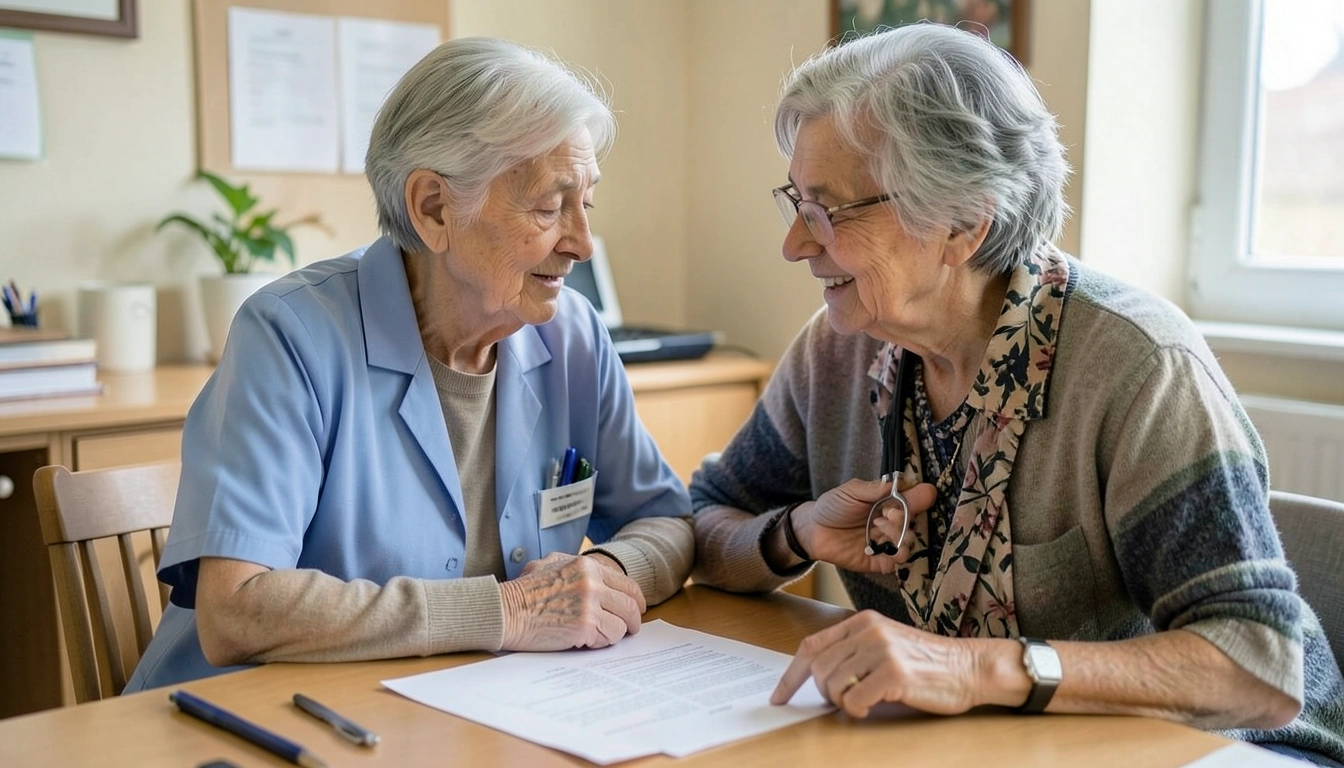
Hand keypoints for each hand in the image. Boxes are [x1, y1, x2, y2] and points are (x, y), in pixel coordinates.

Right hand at [499, 552, 646, 650]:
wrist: (504, 611)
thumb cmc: (521, 592)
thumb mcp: (548, 565)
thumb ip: (574, 566)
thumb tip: (595, 575)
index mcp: (586, 565)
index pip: (625, 583)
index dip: (634, 599)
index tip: (635, 609)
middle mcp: (592, 581)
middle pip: (631, 603)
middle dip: (633, 619)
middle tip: (632, 629)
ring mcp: (590, 603)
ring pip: (623, 622)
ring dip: (616, 632)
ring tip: (602, 636)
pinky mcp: (585, 625)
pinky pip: (610, 637)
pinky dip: (603, 642)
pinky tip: (588, 642)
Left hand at [771, 610, 986, 717]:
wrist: (971, 667)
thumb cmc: (928, 664)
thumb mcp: (886, 645)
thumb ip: (854, 653)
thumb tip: (817, 679)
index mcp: (863, 622)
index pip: (811, 646)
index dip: (791, 675)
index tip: (779, 697)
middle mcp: (869, 631)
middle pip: (817, 669)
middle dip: (823, 694)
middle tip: (844, 702)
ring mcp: (882, 650)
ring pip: (831, 685)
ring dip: (841, 703)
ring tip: (864, 702)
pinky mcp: (894, 673)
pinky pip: (853, 700)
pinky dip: (857, 710)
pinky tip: (874, 707)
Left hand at [791, 478, 936, 573]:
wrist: (813, 530)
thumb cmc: (833, 507)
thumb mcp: (851, 491)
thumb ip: (875, 488)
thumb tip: (901, 482)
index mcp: (888, 504)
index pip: (914, 500)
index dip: (918, 498)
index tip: (918, 495)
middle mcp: (891, 523)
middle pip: (914, 521)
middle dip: (904, 517)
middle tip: (887, 514)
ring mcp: (886, 542)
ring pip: (909, 542)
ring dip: (899, 535)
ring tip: (878, 528)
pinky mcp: (880, 560)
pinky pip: (898, 562)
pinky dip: (897, 555)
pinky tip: (884, 548)